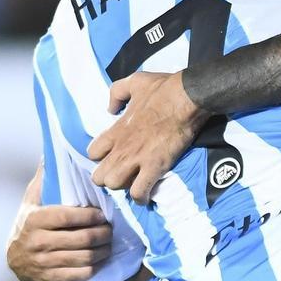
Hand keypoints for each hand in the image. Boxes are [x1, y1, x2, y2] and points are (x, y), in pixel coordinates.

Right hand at [7, 165, 111, 280]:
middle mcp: (36, 242)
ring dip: (102, 251)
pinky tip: (98, 259)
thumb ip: (43, 179)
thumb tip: (50, 153)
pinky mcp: (50, 279)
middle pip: (82, 239)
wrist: (14, 260)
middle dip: (103, 234)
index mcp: (34, 220)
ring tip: (109, 243)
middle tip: (111, 230)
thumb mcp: (32, 201)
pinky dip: (94, 266)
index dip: (89, 216)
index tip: (101, 215)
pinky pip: (80, 274)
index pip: (68, 217)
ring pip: (84, 257)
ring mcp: (43, 263)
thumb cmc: (30, 224)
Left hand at [88, 71, 209, 202]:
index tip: (113, 157)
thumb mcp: (134, 82)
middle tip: (122, 175)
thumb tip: (110, 108)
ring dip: (123, 187)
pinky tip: (146, 196)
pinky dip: (141, 197)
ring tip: (134, 184)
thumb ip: (116, 94)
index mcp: (116, 130)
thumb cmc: (163, 89)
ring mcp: (137, 159)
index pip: (93, 153)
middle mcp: (122, 148)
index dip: (101, 158)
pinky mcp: (155, 167)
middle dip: (108, 178)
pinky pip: (139, 192)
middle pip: (99, 175)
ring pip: (114, 185)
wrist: (187, 98)